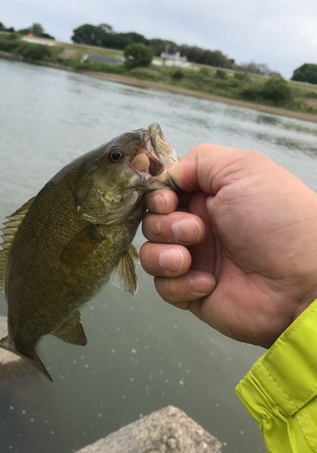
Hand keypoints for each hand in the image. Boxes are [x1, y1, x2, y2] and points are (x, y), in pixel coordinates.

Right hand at [140, 144, 316, 347]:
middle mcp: (199, 227)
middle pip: (151, 222)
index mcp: (209, 197)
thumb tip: (168, 174)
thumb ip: (200, 160)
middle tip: (196, 230)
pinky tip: (209, 282)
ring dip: (164, 255)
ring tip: (190, 259)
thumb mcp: (243, 168)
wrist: (301, 280)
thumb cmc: (278, 220)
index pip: (162, 192)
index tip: (168, 201)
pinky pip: (164, 287)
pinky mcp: (193, 292)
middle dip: (165, 225)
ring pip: (150, 255)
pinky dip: (180, 283)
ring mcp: (195, 260)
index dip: (157, 196)